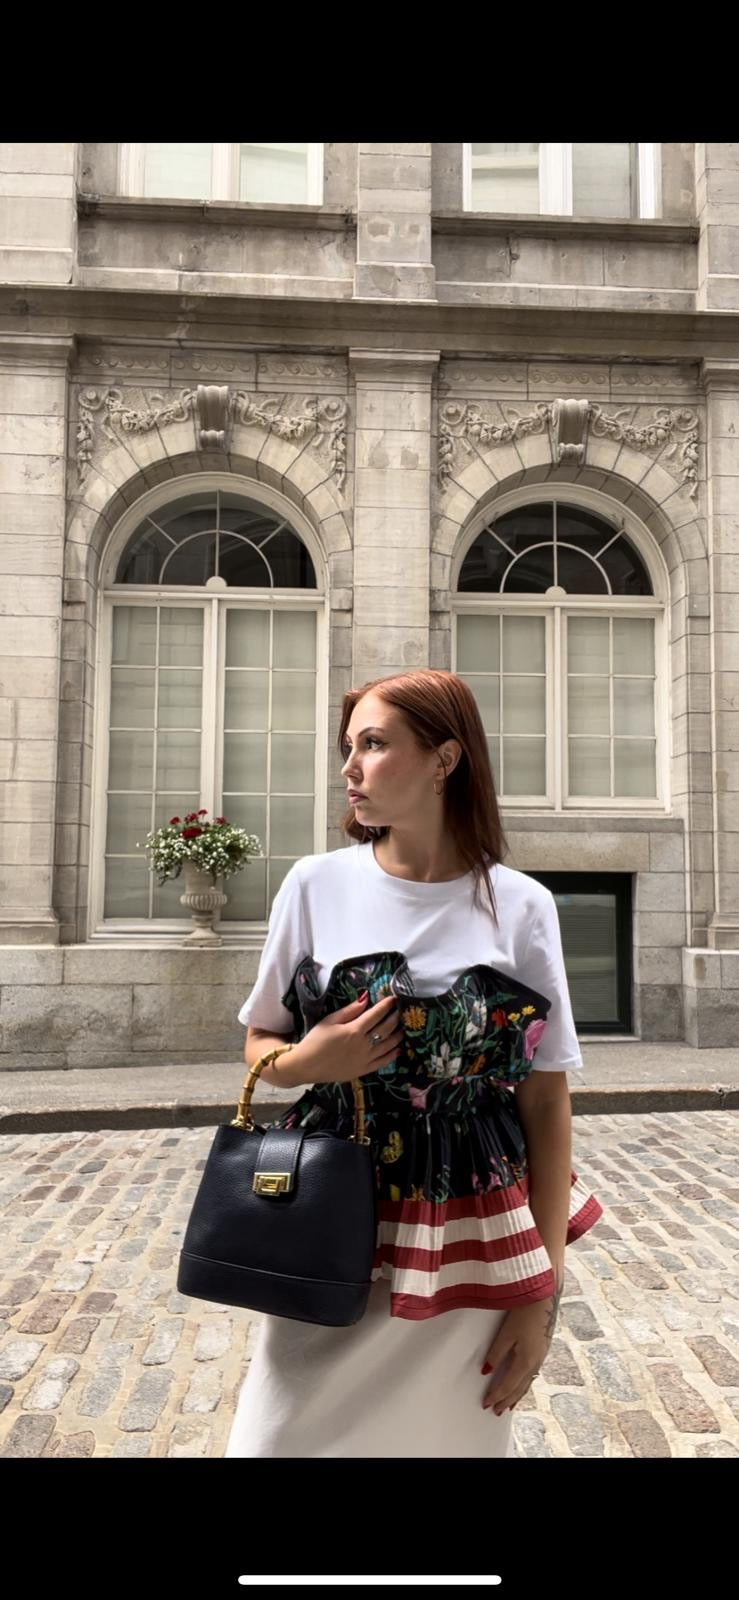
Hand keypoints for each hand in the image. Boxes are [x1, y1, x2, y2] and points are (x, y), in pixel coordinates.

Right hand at [291, 992, 404, 1086]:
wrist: (306, 1065)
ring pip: (388, 1045)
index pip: (376, 1015)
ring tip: (403, 1028)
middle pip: (385, 1029)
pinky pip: (383, 1062)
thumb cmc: (315, 1041)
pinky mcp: (363, 1070)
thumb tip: (365, 999)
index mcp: (354, 1030)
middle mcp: (363, 1044)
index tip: (394, 999)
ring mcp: (365, 1059)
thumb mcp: (329, 1021)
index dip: (386, 1006)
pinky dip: (392, 1055)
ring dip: (397, 1035)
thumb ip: (349, 1011)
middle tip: (400, 1011)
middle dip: (395, 1018)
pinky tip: (398, 1049)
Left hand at [480, 1272, 562, 1415]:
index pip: (508, 1385)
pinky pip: (532, 1373)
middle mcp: (536, 1362)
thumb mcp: (506, 1333)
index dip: (496, 1395)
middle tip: (496, 1411)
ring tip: (508, 1404)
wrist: (546, 1294)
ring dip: (517, 1394)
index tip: (486, 1404)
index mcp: (526, 1360)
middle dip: (507, 1400)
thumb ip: (496, 1353)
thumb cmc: (524, 1311)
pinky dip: (524, 1383)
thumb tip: (486, 1371)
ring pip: (527, 1382)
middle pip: (519, 1388)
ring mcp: (541, 1355)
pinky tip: (521, 1383)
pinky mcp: (542, 1348)